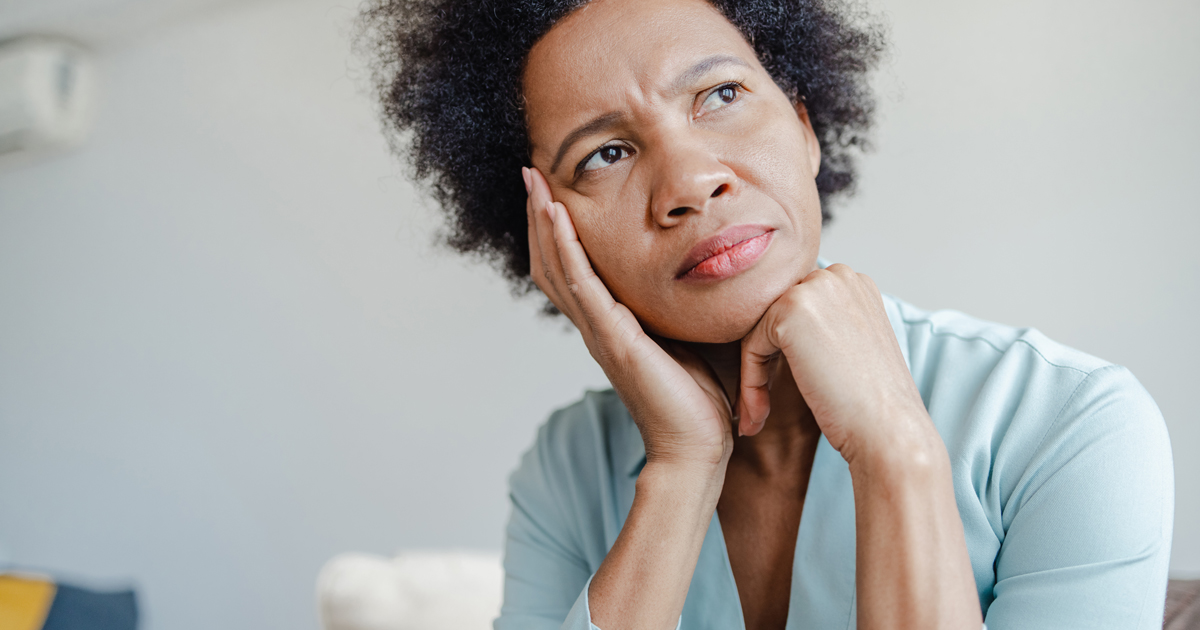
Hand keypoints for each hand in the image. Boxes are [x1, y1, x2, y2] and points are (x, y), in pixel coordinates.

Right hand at [524, 167, 733, 470]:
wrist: (699, 448)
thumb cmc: (703, 399)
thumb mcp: (695, 333)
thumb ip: (690, 302)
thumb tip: (716, 264)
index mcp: (614, 322)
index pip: (574, 266)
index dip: (560, 229)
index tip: (555, 188)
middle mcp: (597, 323)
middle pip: (554, 260)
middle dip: (542, 214)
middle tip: (532, 172)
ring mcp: (599, 330)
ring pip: (558, 265)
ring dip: (545, 220)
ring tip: (536, 181)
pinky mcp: (612, 337)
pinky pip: (580, 283)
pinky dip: (564, 246)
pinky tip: (557, 215)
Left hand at [736, 264, 931, 463]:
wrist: (888, 429)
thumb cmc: (871, 402)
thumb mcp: (851, 347)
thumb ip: (822, 327)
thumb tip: (782, 331)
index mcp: (853, 282)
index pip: (796, 309)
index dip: (783, 352)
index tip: (780, 391)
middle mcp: (836, 275)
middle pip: (774, 316)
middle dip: (765, 361)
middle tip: (760, 407)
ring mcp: (814, 288)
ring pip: (759, 331)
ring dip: (754, 376)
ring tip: (758, 416)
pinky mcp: (790, 310)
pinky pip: (751, 346)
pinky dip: (750, 382)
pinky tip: (759, 415)